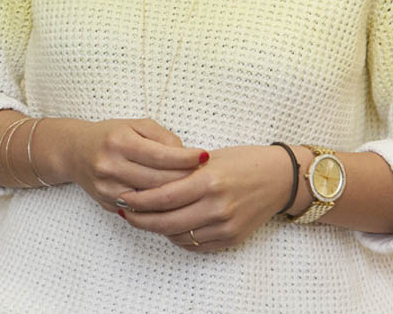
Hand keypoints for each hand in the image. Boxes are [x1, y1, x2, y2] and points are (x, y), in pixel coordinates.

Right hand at [58, 118, 206, 212]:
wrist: (73, 151)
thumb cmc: (109, 136)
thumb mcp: (134, 125)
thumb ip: (162, 137)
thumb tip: (187, 156)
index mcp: (119, 142)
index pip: (161, 155)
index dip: (187, 158)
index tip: (204, 156)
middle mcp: (111, 166)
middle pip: (160, 181)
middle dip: (186, 179)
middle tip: (205, 176)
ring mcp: (108, 188)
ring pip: (153, 200)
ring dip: (176, 197)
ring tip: (193, 190)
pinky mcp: (108, 203)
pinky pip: (142, 211)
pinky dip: (160, 208)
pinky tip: (172, 202)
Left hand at [118, 145, 290, 251]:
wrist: (280, 179)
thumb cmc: (242, 162)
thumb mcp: (208, 159)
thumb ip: (180, 171)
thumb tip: (146, 180)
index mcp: (208, 182)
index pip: (163, 196)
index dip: (138, 200)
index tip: (122, 196)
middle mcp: (217, 207)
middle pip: (167, 221)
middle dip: (140, 219)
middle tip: (125, 212)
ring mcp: (226, 225)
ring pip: (179, 235)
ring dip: (157, 228)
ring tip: (142, 218)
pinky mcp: (232, 238)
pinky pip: (196, 244)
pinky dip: (177, 237)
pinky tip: (168, 226)